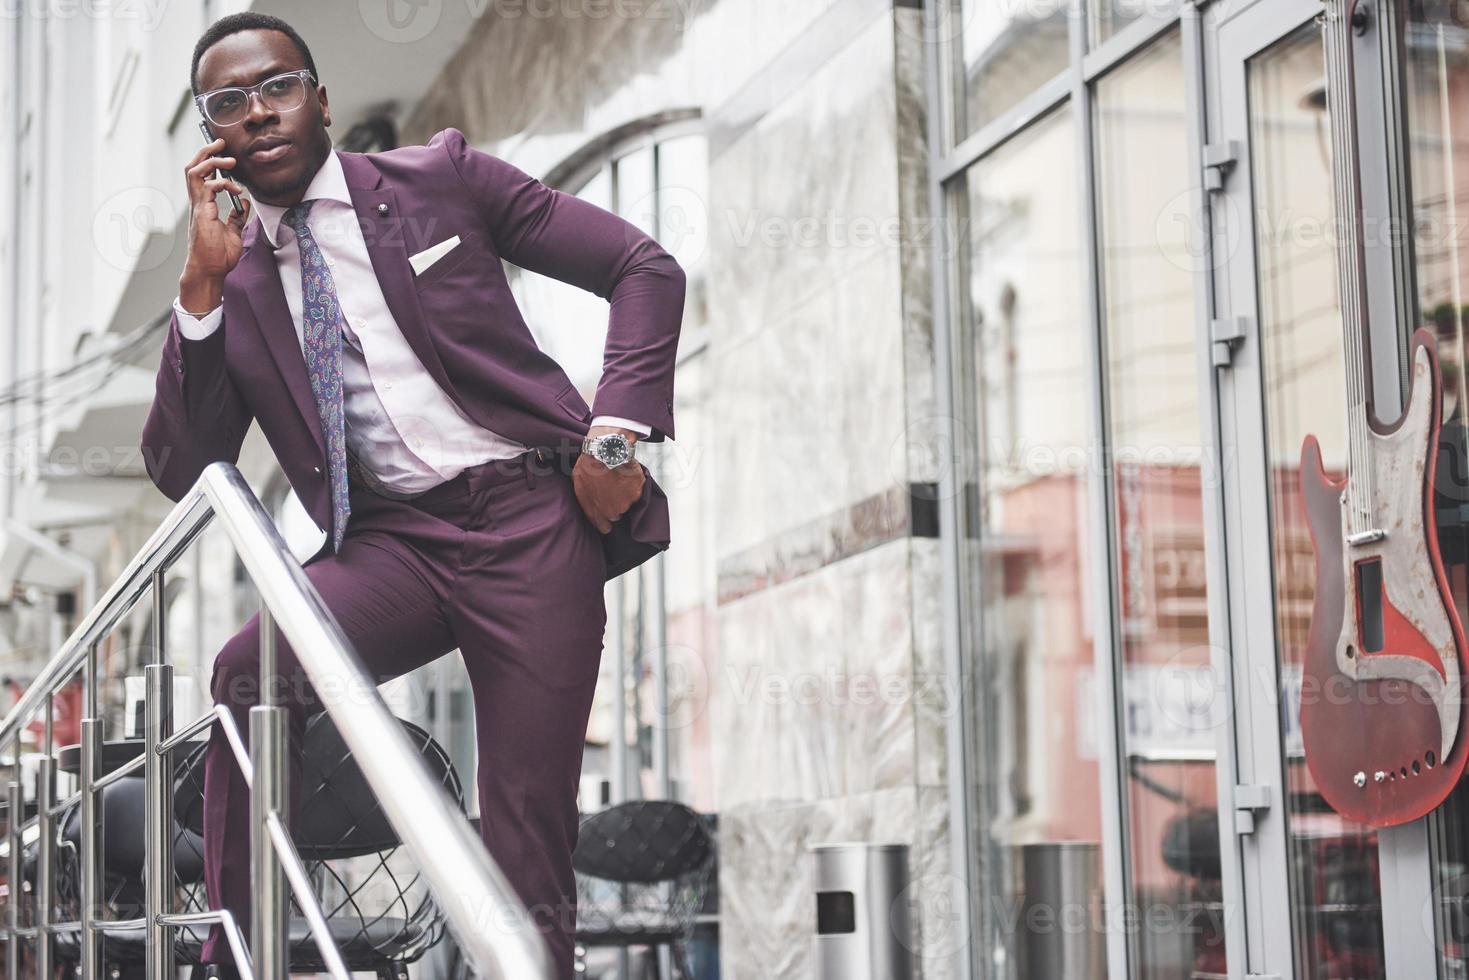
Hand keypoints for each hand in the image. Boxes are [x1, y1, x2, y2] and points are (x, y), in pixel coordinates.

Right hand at [180, 136, 250, 311]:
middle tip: (221, 143)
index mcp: (203, 205)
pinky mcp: (202, 214)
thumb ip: (237, 217)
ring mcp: (198, 207)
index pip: (201, 175)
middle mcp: (197, 203)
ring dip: (211, 162)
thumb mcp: (233, 232)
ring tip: (229, 160)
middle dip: (206, 151)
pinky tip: (236, 190)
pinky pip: (207, 188)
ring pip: (194, 172)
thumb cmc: (218, 256)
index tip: (223, 152)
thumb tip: (244, 204)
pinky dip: (222, 183)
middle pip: (193, 167)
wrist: (210, 272)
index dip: (209, 160)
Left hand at [572, 426, 644, 532]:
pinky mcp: (637, 491)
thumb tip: (591, 504)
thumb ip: (585, 498)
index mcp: (597, 512)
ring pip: (629, 500)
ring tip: (619, 477)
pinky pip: (637, 489)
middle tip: (612, 487)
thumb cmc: (587, 467)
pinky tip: (626, 473)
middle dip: (616, 503)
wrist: (602, 453)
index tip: (607, 513)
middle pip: (618, 513)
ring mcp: (626, 502)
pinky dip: (634, 482)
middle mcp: (613, 511)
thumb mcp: (578, 483)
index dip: (606, 521)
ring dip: (626, 492)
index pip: (605, 527)